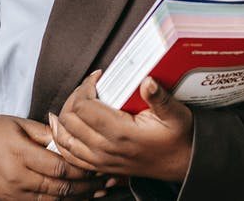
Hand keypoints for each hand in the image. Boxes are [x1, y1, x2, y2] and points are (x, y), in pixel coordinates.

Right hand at [0, 110, 118, 199]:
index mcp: (20, 153)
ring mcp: (12, 192)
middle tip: (107, 181)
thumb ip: (46, 133)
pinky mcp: (8, 200)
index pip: (61, 168)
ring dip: (76, 198)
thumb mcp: (18, 124)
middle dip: (86, 186)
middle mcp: (16, 177)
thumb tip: (72, 137)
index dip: (84, 170)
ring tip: (96, 191)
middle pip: (60, 188)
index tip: (101, 165)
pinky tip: (73, 198)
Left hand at [50, 71, 192, 182]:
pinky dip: (62, 140)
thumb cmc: (178, 138)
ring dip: (64, 118)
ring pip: (64, 139)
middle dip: (73, 98)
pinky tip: (64, 127)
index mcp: (121, 133)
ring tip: (75, 101)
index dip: (85, 87)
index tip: (97, 77)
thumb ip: (159, 97)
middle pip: (69, 120)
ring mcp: (101, 160)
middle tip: (88, 87)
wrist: (181, 164)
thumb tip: (147, 81)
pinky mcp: (100, 167)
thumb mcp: (175, 114)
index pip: (83, 107)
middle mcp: (106, 148)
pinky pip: (69, 156)